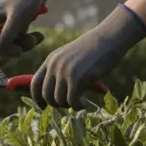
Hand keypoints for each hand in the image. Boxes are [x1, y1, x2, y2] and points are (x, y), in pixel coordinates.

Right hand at [0, 0, 67, 59]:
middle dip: (17, 47)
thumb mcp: (17, 19)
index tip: (18, 51)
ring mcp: (3, 27)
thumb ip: (7, 37)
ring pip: (11, 46)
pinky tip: (39, 35)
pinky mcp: (14, 28)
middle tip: (32, 41)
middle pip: (0, 48)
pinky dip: (29, 40)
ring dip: (26, 44)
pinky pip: (19, 41)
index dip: (2, 51)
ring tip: (39, 36)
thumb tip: (2, 53)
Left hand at [31, 4, 145, 108]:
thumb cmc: (95, 50)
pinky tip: (84, 104)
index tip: (43, 107)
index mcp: (50, 60)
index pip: (35, 83)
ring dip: (68, 105)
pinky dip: (77, 106)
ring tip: (79, 102)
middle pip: (46, 95)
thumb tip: (56, 96)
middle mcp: (54, 66)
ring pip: (58, 99)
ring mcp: (64, 71)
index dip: (37, 98)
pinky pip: (71, 100)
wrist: (110, 38)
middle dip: (56, 104)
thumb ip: (61, 72)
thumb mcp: (71, 58)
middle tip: (68, 104)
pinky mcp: (76, 78)